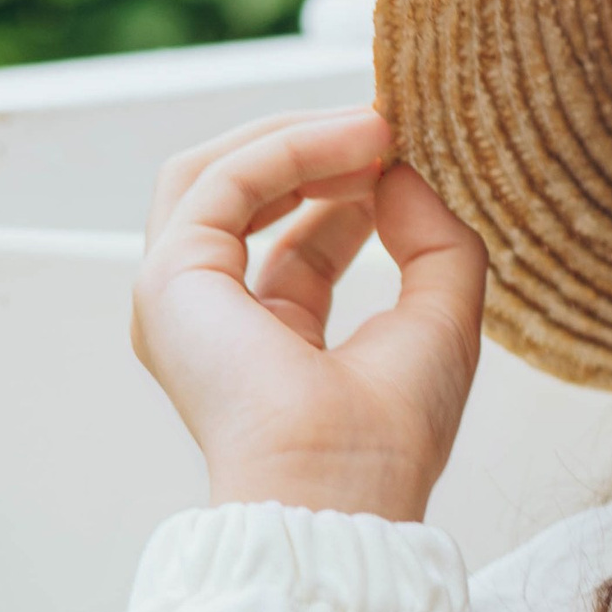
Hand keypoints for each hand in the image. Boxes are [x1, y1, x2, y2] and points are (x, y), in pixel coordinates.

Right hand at [132, 109, 485, 520]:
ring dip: (299, 136)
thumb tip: (402, 170)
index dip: (348, 183)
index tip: (403, 150)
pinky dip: (289, 148)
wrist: (344, 488)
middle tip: (388, 123)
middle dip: (315, 148)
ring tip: (376, 126)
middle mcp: (211, 318)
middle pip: (242, 195)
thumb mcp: (441, 318)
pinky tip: (358, 144)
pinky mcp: (170, 277)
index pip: (296, 239)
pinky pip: (221, 180)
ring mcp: (180, 297)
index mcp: (266, 341)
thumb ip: (434, 239)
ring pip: (214, 173)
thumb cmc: (390, 435)